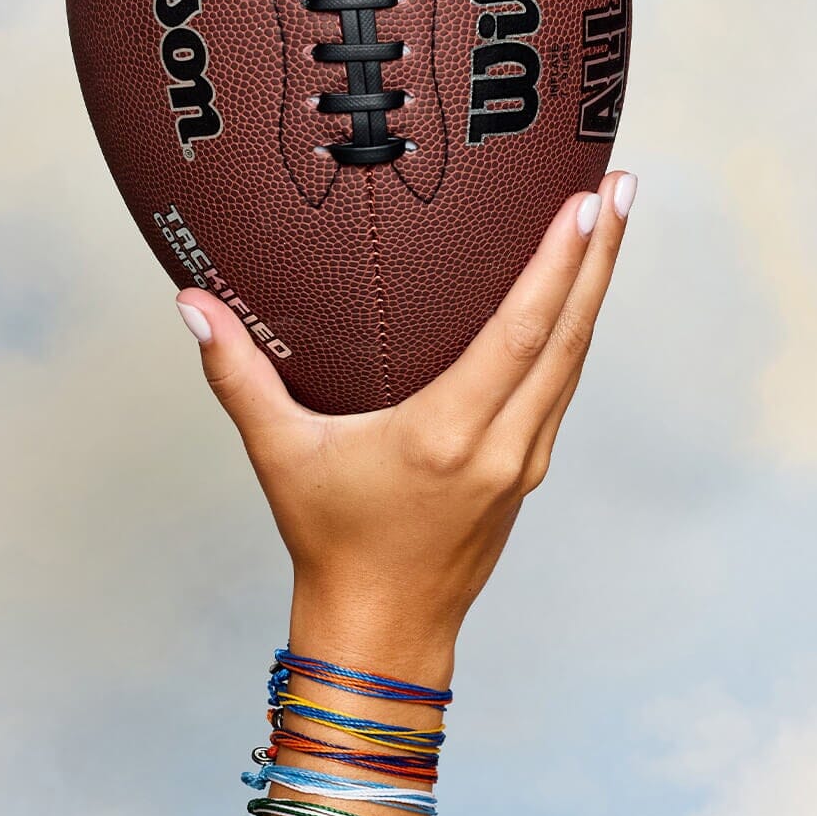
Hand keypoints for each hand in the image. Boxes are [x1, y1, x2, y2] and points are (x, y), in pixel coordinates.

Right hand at [176, 170, 636, 661]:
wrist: (383, 632)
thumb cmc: (331, 542)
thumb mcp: (280, 454)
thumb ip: (237, 375)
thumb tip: (192, 305)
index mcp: (447, 435)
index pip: (520, 333)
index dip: (560, 265)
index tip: (586, 203)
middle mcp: (501, 445)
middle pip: (570, 335)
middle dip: (602, 255)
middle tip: (624, 183)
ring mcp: (525, 459)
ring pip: (577, 359)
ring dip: (597, 287)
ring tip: (614, 220)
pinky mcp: (528, 468)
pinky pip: (563, 385)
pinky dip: (577, 330)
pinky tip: (580, 294)